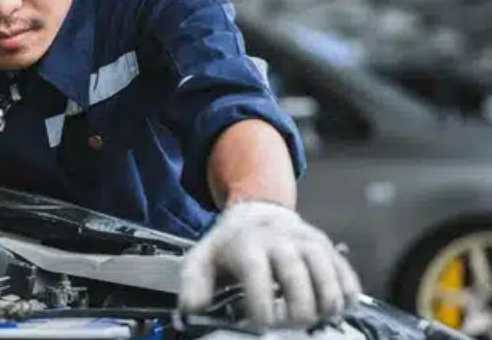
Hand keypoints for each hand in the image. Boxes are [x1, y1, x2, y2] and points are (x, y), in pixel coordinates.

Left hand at [178, 201, 361, 328]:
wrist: (257, 211)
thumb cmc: (230, 245)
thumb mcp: (203, 259)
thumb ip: (194, 284)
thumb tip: (192, 310)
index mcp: (247, 245)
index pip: (257, 274)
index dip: (261, 306)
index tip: (261, 325)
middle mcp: (280, 240)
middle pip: (297, 276)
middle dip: (296, 310)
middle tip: (290, 327)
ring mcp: (308, 241)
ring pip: (327, 274)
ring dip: (325, 304)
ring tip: (315, 320)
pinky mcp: (328, 247)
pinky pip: (346, 273)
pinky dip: (347, 295)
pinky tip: (336, 310)